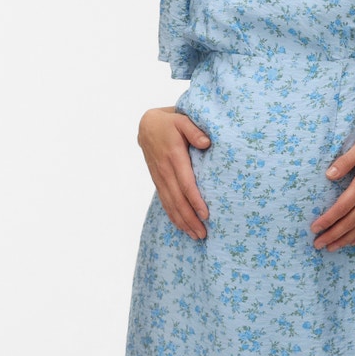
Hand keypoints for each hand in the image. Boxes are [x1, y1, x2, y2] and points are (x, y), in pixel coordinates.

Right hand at [138, 105, 211, 239]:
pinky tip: (183, 227)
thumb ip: (194, 130)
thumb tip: (206, 143)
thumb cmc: (170, 122)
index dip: (195, 200)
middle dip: (191, 219)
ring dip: (183, 222)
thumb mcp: (182, 119)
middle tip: (204, 234)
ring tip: (197, 236)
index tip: (206, 214)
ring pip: (171, 204)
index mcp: (174, 156)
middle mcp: (165, 171)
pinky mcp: (158, 181)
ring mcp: (160, 178)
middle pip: (178, 200)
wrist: (147, 126)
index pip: (186, 183)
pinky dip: (174, 217)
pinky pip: (165, 202)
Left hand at [310, 124, 354, 249]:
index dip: (328, 219)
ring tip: (331, 247)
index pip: (342, 207)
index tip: (315, 228)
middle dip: (333, 235)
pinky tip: (352, 241)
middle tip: (318, 244)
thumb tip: (329, 175)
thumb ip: (344, 162)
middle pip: (350, 222)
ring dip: (345, 239)